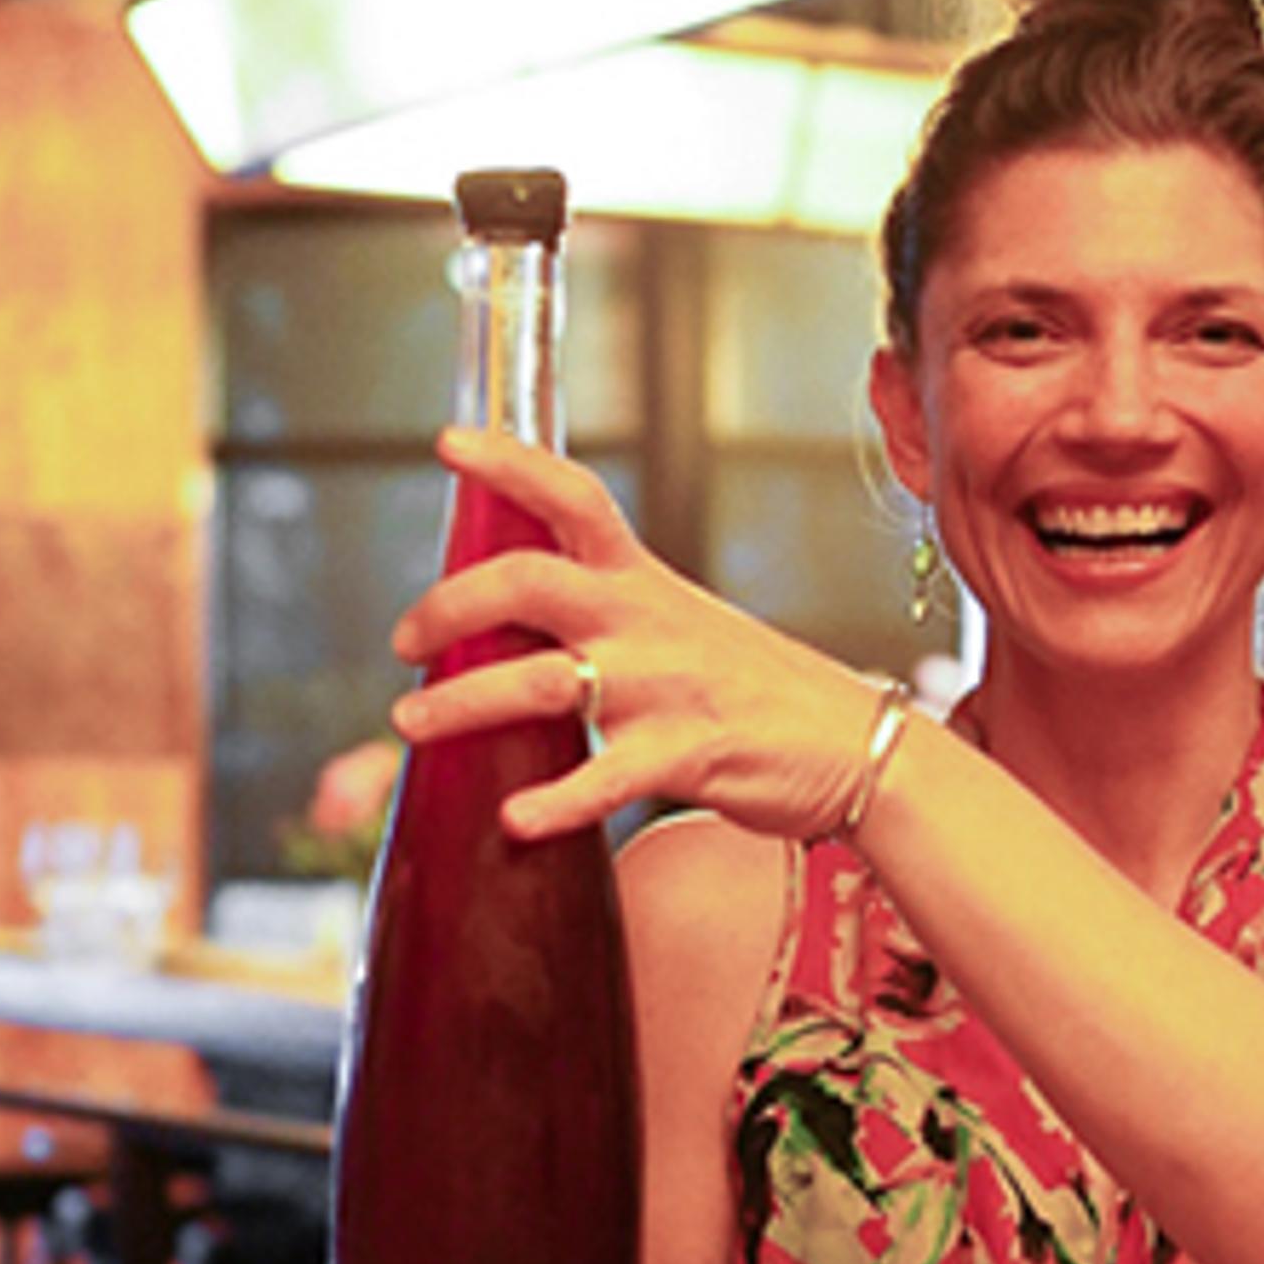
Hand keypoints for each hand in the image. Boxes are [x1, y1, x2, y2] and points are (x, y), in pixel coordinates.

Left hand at [394, 434, 897, 845]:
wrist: (858, 744)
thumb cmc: (755, 690)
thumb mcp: (680, 626)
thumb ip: (604, 616)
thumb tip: (510, 622)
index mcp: (643, 580)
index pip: (570, 496)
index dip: (508, 462)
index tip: (448, 443)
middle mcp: (646, 620)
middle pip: (529, 580)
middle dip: (450, 604)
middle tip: (405, 642)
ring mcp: (665, 685)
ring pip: (542, 682)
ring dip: (463, 702)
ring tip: (411, 724)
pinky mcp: (690, 753)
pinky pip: (608, 775)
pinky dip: (556, 800)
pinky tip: (515, 819)